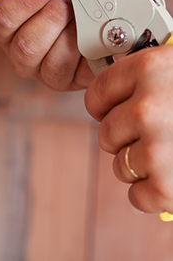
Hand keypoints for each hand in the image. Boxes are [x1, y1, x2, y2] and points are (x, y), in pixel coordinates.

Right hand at [0, 0, 93, 90]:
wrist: (92, 24)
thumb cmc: (64, 4)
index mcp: (7, 32)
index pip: (3, 18)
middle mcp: (22, 58)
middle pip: (27, 44)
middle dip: (53, 16)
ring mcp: (48, 75)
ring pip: (55, 63)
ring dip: (74, 34)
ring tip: (87, 13)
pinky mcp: (76, 83)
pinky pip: (85, 72)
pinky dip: (95, 52)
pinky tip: (100, 33)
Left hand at [85, 46, 172, 213]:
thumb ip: (146, 74)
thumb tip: (114, 82)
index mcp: (148, 69)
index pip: (97, 92)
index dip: (104, 105)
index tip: (113, 110)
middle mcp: (147, 106)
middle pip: (106, 131)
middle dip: (125, 136)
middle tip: (155, 134)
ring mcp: (156, 146)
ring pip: (120, 163)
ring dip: (140, 164)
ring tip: (170, 154)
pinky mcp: (167, 185)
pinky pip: (137, 195)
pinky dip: (152, 194)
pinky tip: (170, 179)